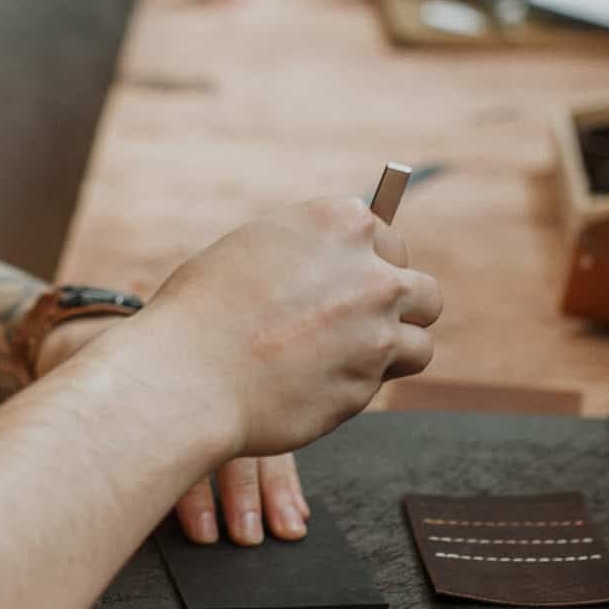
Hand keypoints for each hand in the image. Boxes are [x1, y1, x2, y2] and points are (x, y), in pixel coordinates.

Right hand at [128, 196, 440, 534]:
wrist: (187, 374)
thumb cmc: (201, 313)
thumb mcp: (254, 251)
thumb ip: (306, 255)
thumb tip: (333, 269)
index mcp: (338, 222)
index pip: (385, 238)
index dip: (372, 264)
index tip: (359, 279)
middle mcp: (370, 270)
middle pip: (421, 290)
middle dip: (399, 309)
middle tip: (366, 325)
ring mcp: (376, 327)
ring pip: (420, 340)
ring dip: (394, 352)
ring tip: (353, 361)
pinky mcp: (370, 381)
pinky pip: (383, 382)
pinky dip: (362, 386)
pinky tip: (324, 385)